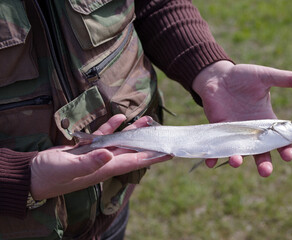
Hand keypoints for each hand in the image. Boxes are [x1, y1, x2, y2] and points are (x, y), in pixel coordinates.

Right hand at [30, 115, 171, 199]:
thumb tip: (109, 154)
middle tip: (161, 129)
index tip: (169, 152)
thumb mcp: (69, 168)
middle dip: (147, 140)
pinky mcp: (86, 148)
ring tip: (146, 119)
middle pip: (132, 149)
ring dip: (133, 131)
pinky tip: (120, 118)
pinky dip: (111, 127)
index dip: (153, 157)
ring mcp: (96, 154)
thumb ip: (89, 162)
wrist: (34, 174)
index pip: (135, 162)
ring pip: (120, 141)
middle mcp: (105, 161)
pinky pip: (103, 136)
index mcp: (105, 168)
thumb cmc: (51, 175)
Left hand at [192, 60, 291, 176]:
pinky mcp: (219, 130)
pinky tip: (210, 163)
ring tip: (236, 162)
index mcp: (266, 121)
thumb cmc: (243, 76)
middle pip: (260, 153)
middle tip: (265, 171)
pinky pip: (217, 147)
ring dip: (237, 160)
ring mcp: (234, 132)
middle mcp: (251, 131)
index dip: (285, 149)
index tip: (288, 156)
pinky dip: (213, 156)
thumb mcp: (265, 76)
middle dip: (264, 164)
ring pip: (238, 152)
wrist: (219, 75)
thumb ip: (286, 79)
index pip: (279, 140)